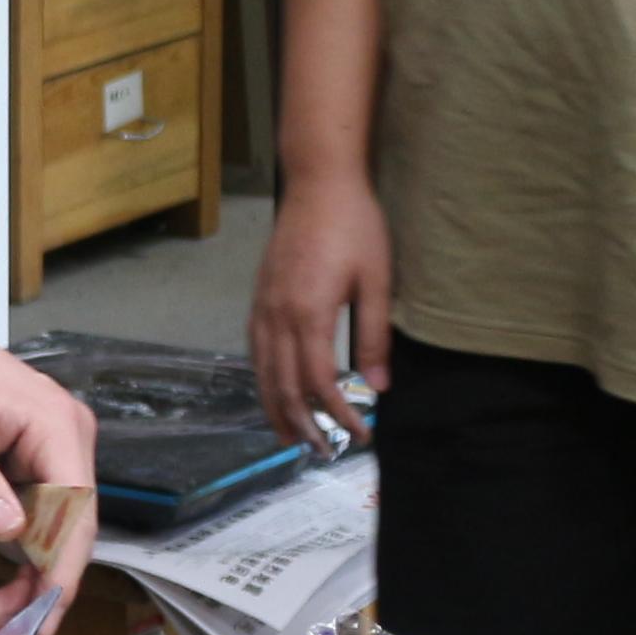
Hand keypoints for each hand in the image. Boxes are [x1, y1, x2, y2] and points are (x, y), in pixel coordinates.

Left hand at [0, 303, 99, 633]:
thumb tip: (10, 531)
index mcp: (52, 424)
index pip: (75, 511)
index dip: (63, 570)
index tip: (46, 618)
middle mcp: (63, 435)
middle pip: (69, 526)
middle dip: (40, 579)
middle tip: (0, 624)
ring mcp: (48, 446)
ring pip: (52, 527)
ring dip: (26, 569)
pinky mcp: (28, 457)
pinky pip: (33, 512)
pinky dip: (16, 545)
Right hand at [252, 172, 396, 448]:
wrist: (319, 181)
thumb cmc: (355, 226)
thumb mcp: (378, 280)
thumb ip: (375, 336)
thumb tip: (379, 387)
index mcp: (308, 312)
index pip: (317, 382)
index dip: (337, 414)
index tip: (360, 434)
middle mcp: (277, 314)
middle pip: (282, 384)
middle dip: (301, 424)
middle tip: (323, 453)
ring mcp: (263, 305)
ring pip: (262, 371)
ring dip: (276, 408)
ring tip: (290, 437)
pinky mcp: (260, 296)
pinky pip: (256, 350)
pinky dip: (263, 379)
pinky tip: (274, 391)